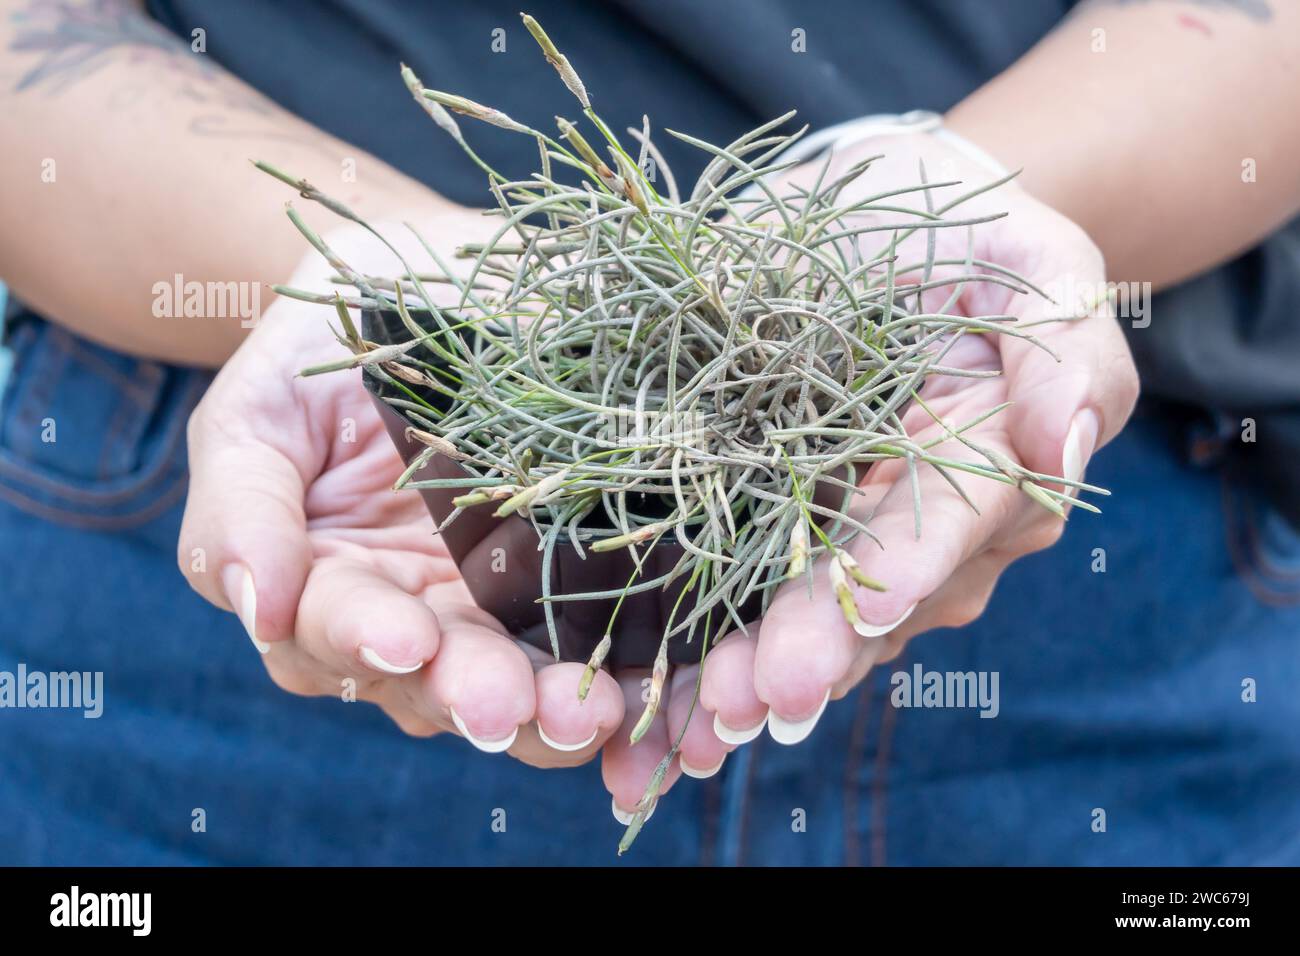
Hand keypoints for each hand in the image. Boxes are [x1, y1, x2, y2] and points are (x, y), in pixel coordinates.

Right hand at [178, 205, 630, 767]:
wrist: (420, 295)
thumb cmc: (322, 354)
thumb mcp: (258, 412)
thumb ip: (241, 507)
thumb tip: (259, 605)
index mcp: (326, 589)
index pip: (333, 633)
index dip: (363, 640)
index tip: (406, 638)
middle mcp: (412, 617)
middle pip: (434, 683)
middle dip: (471, 695)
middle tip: (505, 705)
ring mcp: (497, 610)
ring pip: (521, 688)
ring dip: (552, 712)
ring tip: (587, 713)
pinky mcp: (573, 584)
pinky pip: (599, 648)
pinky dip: (623, 677)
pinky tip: (651, 688)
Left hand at [623, 131, 1139, 778]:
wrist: (872, 226)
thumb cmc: (959, 231)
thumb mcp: (1029, 257)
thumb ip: (1064, 344)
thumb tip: (1065, 443)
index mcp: (988, 473)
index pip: (946, 532)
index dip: (895, 582)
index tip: (848, 625)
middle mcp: (919, 533)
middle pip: (863, 609)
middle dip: (801, 660)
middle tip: (738, 705)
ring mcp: (839, 541)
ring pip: (797, 628)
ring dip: (737, 682)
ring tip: (676, 726)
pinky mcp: (761, 530)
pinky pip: (731, 603)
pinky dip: (691, 657)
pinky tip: (643, 709)